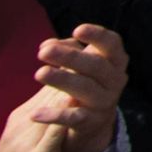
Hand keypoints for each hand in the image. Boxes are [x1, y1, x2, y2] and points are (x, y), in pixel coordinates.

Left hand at [34, 25, 127, 151]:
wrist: (93, 121)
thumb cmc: (84, 81)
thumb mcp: (80, 64)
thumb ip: (66, 50)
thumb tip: (46, 46)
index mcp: (115, 61)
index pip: (112, 44)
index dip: (97, 36)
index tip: (77, 30)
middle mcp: (115, 80)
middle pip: (96, 65)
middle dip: (70, 57)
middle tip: (43, 53)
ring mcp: (105, 101)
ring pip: (85, 88)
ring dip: (62, 80)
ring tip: (39, 73)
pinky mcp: (92, 122)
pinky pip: (74, 118)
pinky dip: (55, 116)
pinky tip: (36, 114)